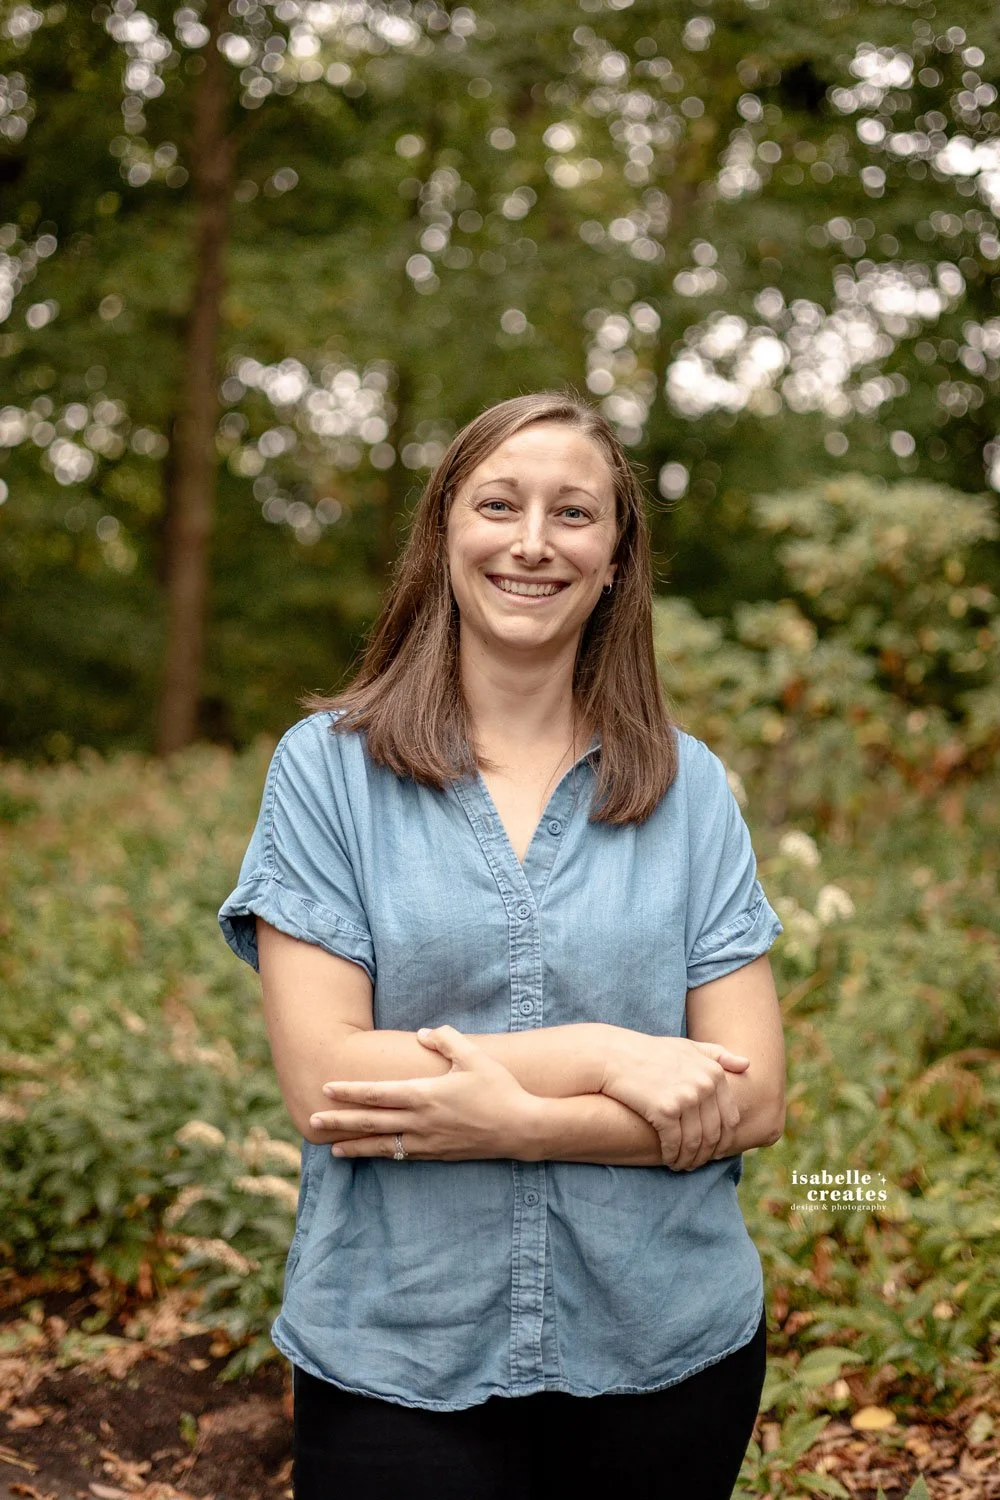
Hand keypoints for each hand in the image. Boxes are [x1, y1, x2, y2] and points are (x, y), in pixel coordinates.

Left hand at [307, 1025, 540, 1159]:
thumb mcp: (473, 1056)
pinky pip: (403, 1155)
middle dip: (339, 1122)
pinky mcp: (438, 1154)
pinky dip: (382, 1155)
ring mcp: (428, 1141)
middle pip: (370, 1122)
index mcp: (424, 1094)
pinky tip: (372, 1154)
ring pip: (383, 1145)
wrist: (521, 1128)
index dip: (350, 1091)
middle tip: (312, 1122)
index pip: (377, 1093)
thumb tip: (423, 1033)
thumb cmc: (498, 1088)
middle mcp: (420, 1121)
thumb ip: (446, 1040)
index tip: (326, 1089)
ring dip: (356, 1146)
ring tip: (333, 1148)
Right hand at [600, 1032, 748, 1170]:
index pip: (730, 1119)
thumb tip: (748, 1065)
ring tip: (682, 1165)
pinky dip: (674, 1156)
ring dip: (690, 1159)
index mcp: (714, 1073)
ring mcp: (686, 1098)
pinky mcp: (665, 1110)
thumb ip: (718, 1055)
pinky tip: (669, 1160)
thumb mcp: (688, 1047)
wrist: (614, 1056)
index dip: (723, 1140)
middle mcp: (705, 1085)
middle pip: (714, 1134)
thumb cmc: (651, 1053)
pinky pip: (676, 1143)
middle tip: (696, 1163)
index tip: (713, 1152)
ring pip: (696, 1142)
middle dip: (706, 1154)